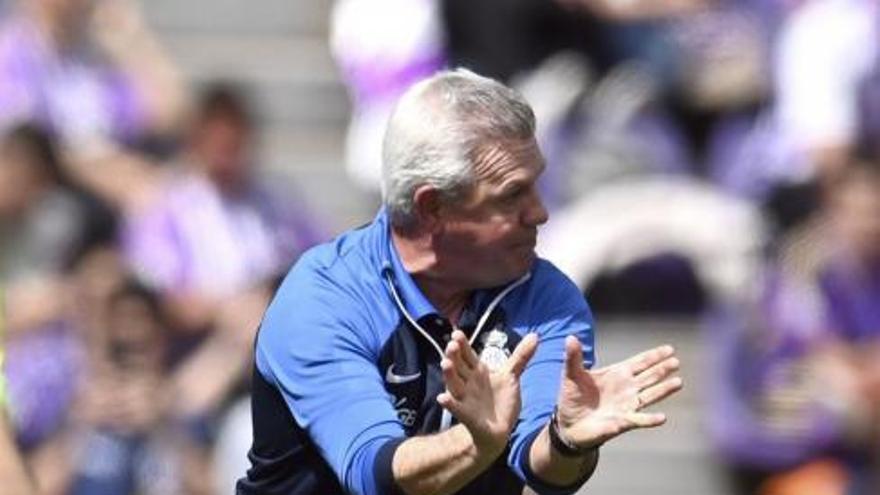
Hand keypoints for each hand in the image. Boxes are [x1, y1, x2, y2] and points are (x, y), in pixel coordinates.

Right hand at [437, 331, 537, 454]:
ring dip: (449, 374)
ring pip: (454, 383)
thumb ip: (520, 356)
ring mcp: (465, 398)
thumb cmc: (501, 401)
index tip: (457, 333)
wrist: (499, 431)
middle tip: (452, 345)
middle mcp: (468, 382)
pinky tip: (442, 398)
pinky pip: (455, 408)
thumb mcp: (511, 376)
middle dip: (454, 355)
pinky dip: (449, 403)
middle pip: (458, 366)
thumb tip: (535, 336)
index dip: (463, 345)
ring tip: (445, 364)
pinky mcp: (466, 415)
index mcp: (477, 371)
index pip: (468, 354)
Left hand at [555, 336, 682, 448]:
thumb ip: (573, 357)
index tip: (669, 349)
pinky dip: (650, 420)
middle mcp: (626, 388)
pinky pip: (639, 420)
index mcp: (617, 374)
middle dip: (662, 369)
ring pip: (650, 396)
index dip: (654, 356)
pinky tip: (662, 417)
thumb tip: (570, 337)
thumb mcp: (571, 374)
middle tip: (676, 361)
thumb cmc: (572, 397)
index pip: (640, 362)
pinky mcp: (622, 422)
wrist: (568, 424)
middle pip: (649, 376)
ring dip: (663, 390)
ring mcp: (626, 405)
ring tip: (678, 383)